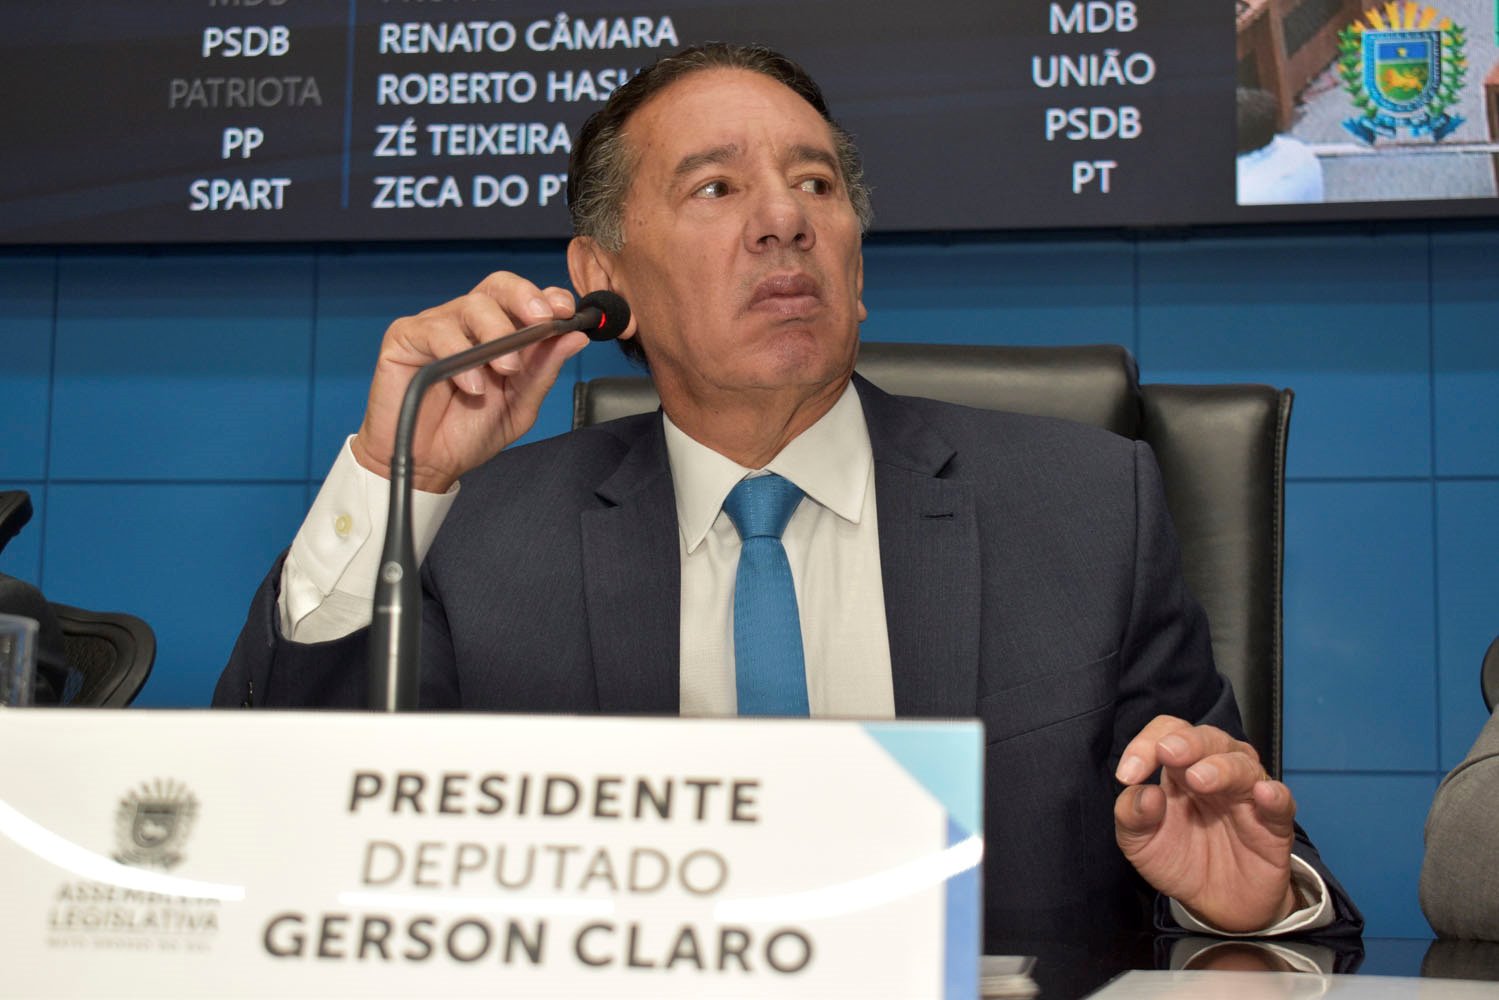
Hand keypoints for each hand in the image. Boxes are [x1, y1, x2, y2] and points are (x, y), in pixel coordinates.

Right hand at [351, 273, 591, 492]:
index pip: (525, 298)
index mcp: (500, 334)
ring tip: (505, 371)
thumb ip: (544, 371)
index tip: (565, 312)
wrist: (429, 464)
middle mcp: (469, 324)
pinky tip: (471, 385)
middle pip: (498, 286)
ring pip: (471, 304)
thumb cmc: (468, 432)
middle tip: (541, 322)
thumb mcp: (519, 405)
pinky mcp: (406, 338)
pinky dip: (458, 354)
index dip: (547, 297)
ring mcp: (437, 327)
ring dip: (497, 333)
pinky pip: (435, 330)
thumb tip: (576, 337)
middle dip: (525, 298)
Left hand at [1113, 715, 1297, 932]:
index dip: (1146, 744)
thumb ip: (1132, 816)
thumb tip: (1144, 792)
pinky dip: (1275, 795)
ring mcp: (1246, 796)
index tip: (1127, 775)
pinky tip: (1264, 793)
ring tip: (1199, 780)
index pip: (1168, 734)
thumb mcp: (1140, 844)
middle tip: (1168, 753)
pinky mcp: (1274, 825)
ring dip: (1221, 767)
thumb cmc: (1179, 860)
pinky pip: (1282, 802)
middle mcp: (1215, 773)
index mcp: (1179, 770)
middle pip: (1208, 738)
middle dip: (1187, 742)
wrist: (1215, 904)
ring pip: (1242, 764)